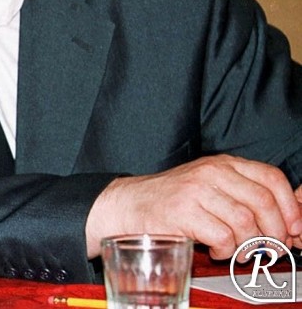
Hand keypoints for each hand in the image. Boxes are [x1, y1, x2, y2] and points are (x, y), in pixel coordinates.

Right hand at [85, 155, 301, 259]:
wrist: (128, 204)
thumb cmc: (172, 200)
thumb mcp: (211, 188)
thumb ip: (245, 197)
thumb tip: (289, 223)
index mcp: (223, 163)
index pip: (271, 178)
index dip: (290, 207)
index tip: (293, 229)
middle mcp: (211, 172)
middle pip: (263, 203)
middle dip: (274, 234)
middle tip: (269, 249)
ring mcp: (196, 191)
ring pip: (246, 223)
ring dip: (248, 246)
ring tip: (237, 251)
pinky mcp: (183, 212)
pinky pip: (222, 236)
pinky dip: (226, 250)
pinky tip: (216, 249)